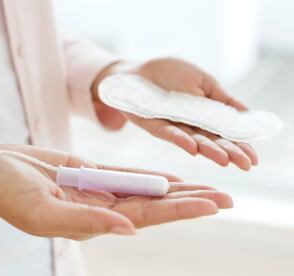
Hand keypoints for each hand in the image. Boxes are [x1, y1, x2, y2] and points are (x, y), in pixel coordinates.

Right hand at [0, 145, 232, 239]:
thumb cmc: (5, 192)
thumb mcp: (39, 211)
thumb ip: (83, 222)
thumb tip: (128, 229)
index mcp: (89, 220)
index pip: (144, 217)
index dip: (179, 211)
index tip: (212, 205)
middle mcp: (98, 207)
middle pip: (153, 205)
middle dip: (189, 201)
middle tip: (226, 197)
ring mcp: (94, 189)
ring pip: (144, 190)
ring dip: (176, 189)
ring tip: (207, 187)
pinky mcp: (87, 172)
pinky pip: (125, 174)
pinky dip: (150, 176)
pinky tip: (170, 177)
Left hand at [93, 58, 257, 170]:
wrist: (137, 71)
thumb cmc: (170, 74)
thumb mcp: (203, 82)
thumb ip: (222, 100)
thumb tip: (248, 115)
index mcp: (204, 115)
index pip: (225, 133)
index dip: (239, 145)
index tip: (254, 159)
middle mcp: (190, 124)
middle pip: (212, 141)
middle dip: (229, 152)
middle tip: (245, 165)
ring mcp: (172, 126)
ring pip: (192, 140)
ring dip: (209, 150)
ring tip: (225, 160)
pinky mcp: (152, 124)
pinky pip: (167, 133)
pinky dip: (180, 139)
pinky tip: (193, 148)